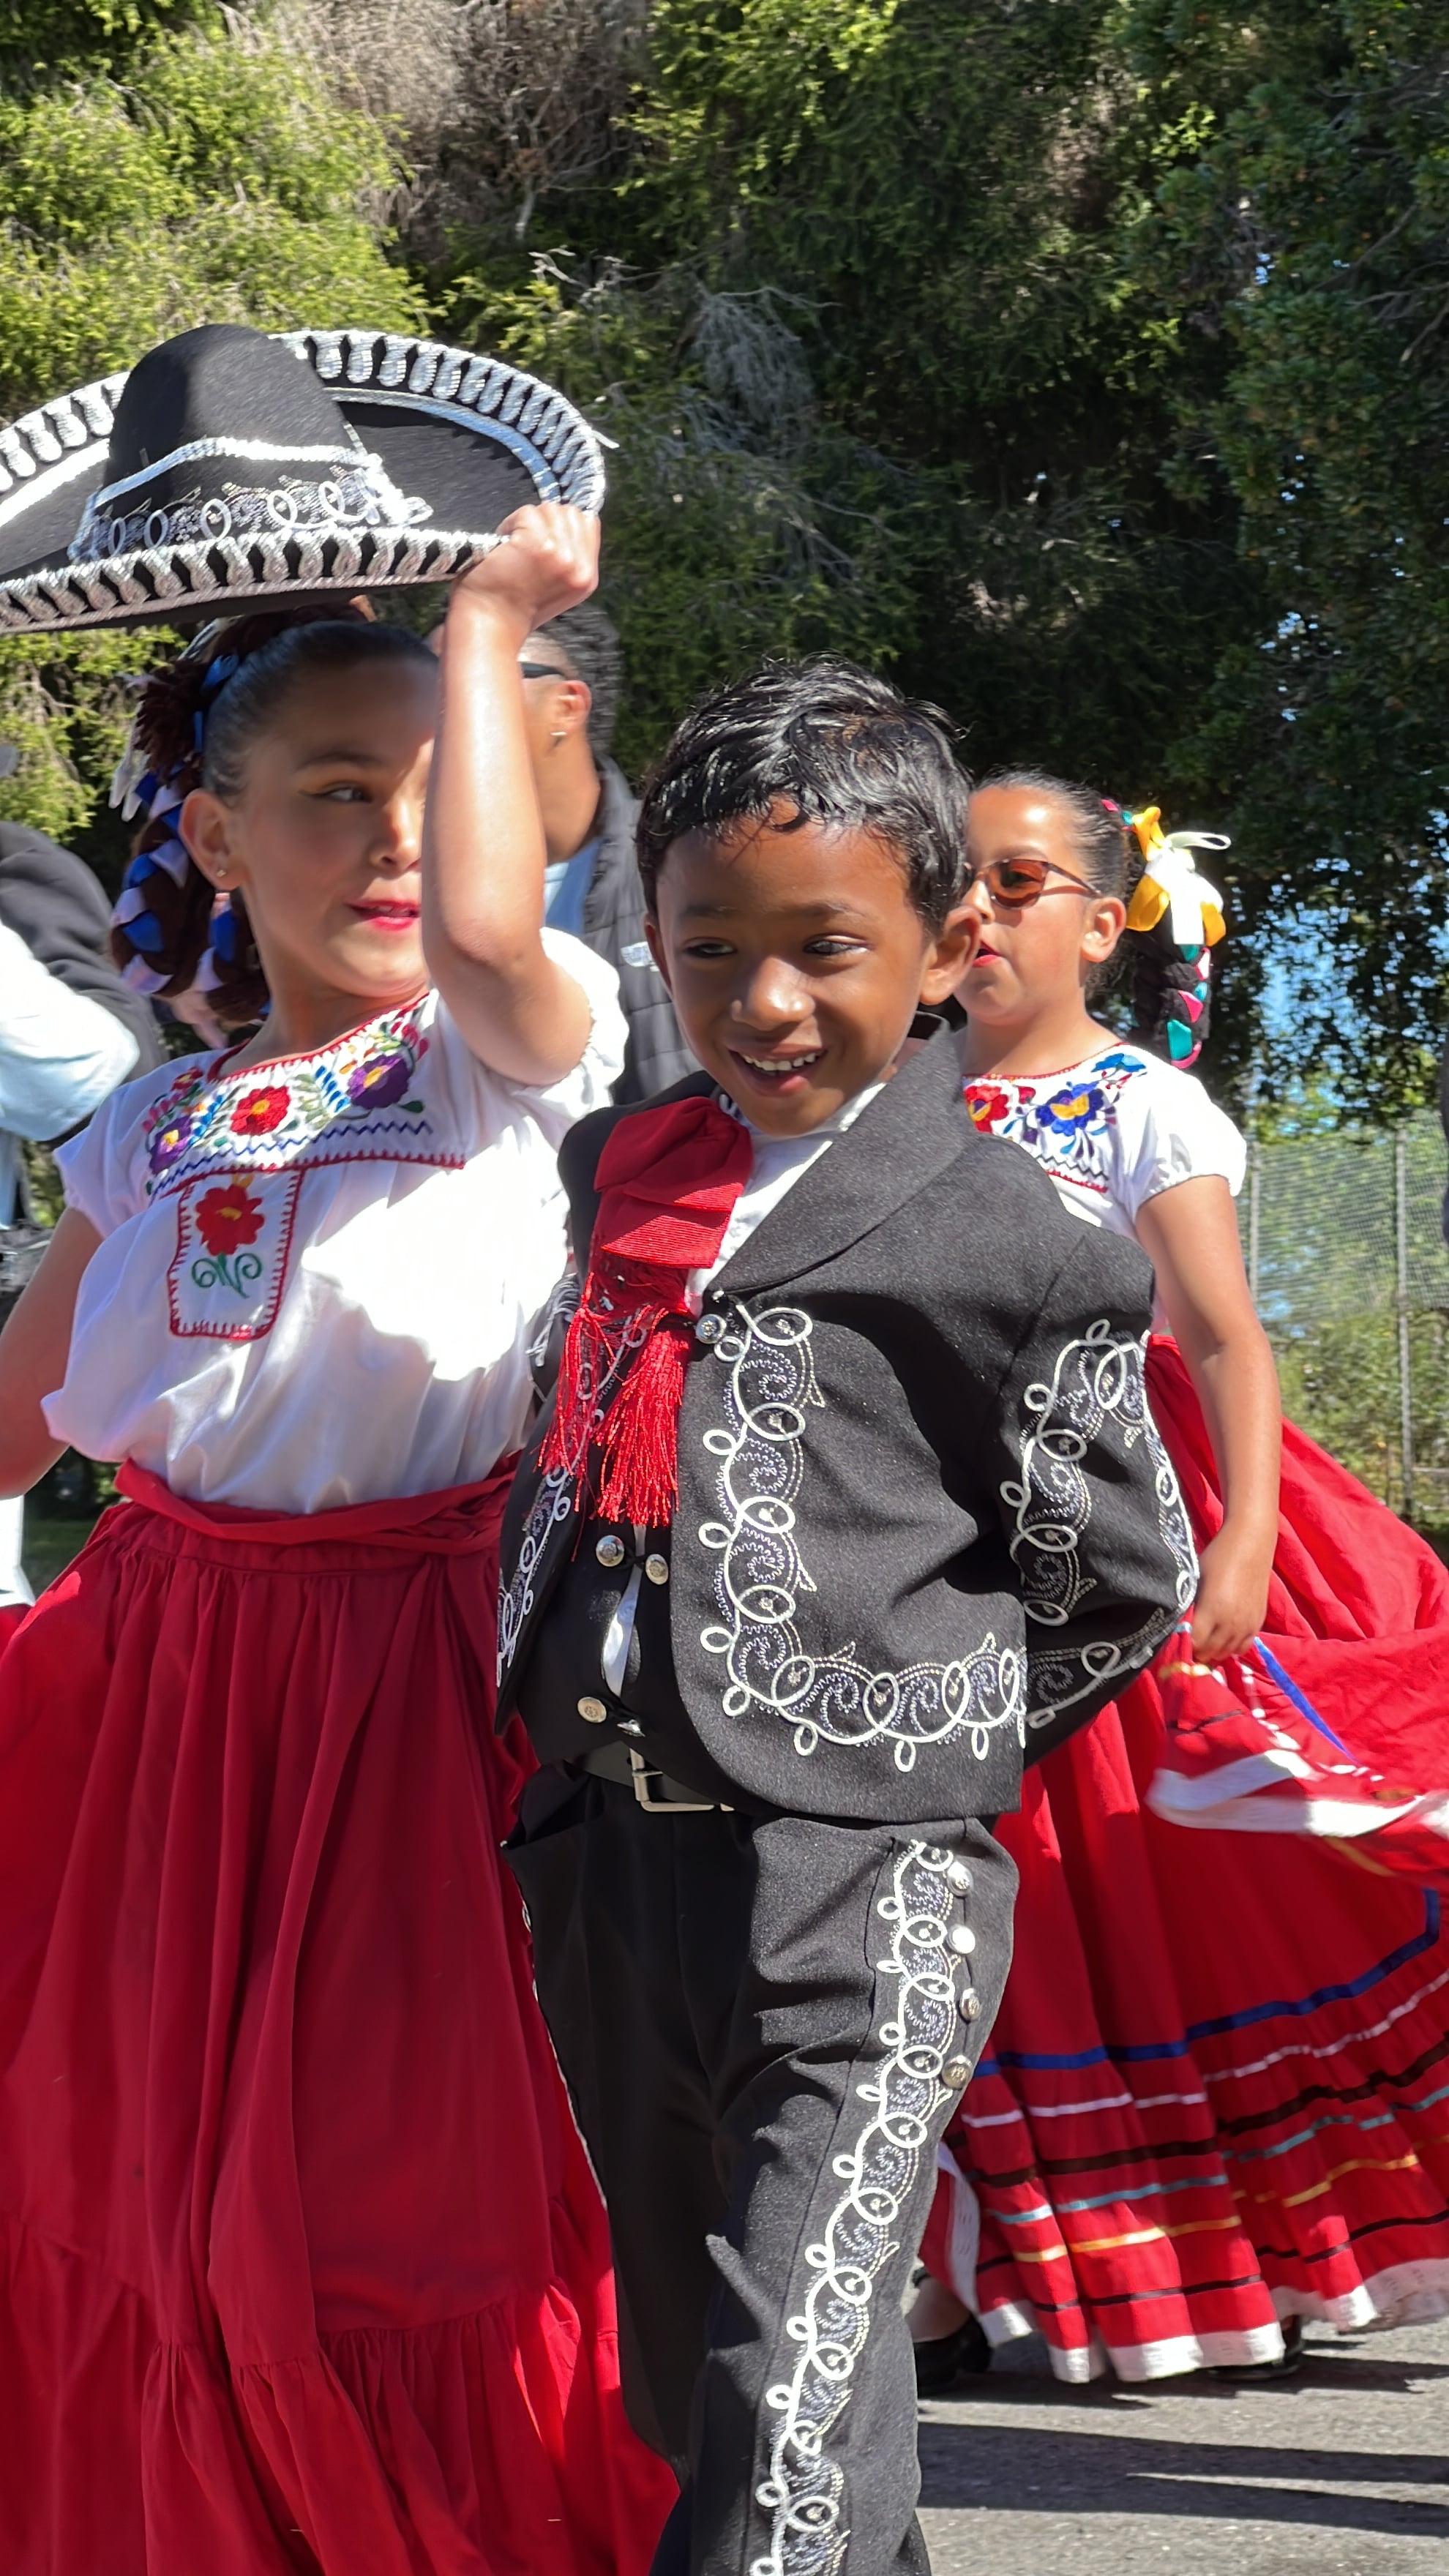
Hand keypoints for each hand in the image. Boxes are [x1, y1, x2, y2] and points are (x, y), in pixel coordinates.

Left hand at [448, 502, 599, 646]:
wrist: (491, 626)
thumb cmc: (511, 608)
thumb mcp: (557, 588)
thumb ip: (569, 558)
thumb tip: (563, 525)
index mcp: (587, 578)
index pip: (587, 522)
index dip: (562, 523)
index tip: (542, 538)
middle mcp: (579, 567)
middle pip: (569, 512)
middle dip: (544, 521)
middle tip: (524, 546)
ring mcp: (561, 555)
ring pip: (549, 510)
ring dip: (526, 522)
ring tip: (514, 548)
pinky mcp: (537, 545)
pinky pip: (526, 514)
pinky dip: (510, 525)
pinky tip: (504, 547)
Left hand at [1189, 1525, 1272, 1661]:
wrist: (1250, 1544)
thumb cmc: (1218, 1556)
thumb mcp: (1197, 1580)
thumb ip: (1191, 1606)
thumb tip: (1180, 1626)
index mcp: (1213, 1610)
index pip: (1194, 1643)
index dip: (1183, 1646)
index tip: (1174, 1643)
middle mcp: (1231, 1623)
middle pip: (1210, 1653)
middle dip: (1197, 1652)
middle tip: (1186, 1647)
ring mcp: (1247, 1624)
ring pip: (1227, 1653)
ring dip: (1213, 1652)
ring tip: (1203, 1645)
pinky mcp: (1258, 1622)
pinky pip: (1243, 1647)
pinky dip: (1231, 1648)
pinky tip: (1222, 1640)